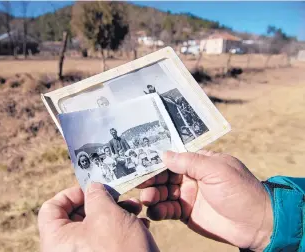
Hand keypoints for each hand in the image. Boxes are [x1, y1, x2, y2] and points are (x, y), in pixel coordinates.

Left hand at [38, 183, 158, 251]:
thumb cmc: (119, 250)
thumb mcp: (106, 214)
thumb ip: (96, 195)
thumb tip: (93, 187)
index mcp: (56, 240)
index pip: (50, 209)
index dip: (71, 194)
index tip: (92, 189)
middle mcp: (66, 250)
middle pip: (76, 216)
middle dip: (101, 202)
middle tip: (119, 196)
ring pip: (95, 226)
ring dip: (117, 213)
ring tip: (136, 209)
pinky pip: (105, 241)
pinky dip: (121, 229)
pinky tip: (140, 225)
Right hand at [138, 150, 272, 250]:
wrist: (256, 224)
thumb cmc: (240, 190)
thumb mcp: (216, 169)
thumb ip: (189, 162)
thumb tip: (164, 154)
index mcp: (199, 163)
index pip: (172, 159)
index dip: (156, 161)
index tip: (139, 164)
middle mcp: (190, 178)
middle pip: (163, 176)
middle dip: (150, 180)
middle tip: (139, 184)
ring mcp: (187, 196)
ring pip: (162, 193)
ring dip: (152, 195)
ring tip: (146, 199)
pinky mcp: (185, 213)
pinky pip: (167, 210)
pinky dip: (159, 211)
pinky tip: (155, 212)